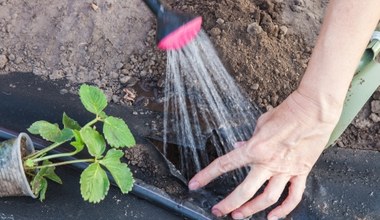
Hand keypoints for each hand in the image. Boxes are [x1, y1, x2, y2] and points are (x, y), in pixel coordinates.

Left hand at [188, 90, 340, 218]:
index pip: (224, 165)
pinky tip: (274, 216)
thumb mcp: (261, 123)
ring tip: (240, 215)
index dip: (206, 175)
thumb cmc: (287, 112)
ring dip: (252, 209)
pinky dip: (284, 209)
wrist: (313, 110)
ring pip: (268, 198)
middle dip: (229, 204)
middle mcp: (269, 162)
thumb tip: (238, 148)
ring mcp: (286, 170)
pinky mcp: (301, 172)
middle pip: (245, 191)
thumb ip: (249, 139)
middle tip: (218, 211)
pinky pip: (293, 196)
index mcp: (255, 148)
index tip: (195, 184)